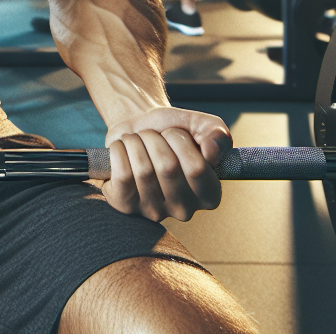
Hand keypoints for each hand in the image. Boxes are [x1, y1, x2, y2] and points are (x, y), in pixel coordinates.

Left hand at [102, 107, 231, 221]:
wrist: (136, 126)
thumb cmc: (171, 128)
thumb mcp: (201, 124)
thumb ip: (216, 134)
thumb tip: (212, 154)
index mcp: (209, 195)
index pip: (197, 168)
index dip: (180, 141)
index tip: (174, 133)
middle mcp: (184, 210)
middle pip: (167, 168)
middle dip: (154, 139)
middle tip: (152, 136)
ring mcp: (154, 211)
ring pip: (143, 170)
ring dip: (135, 142)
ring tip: (137, 141)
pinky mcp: (126, 206)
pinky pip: (121, 176)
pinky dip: (118, 151)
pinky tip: (123, 149)